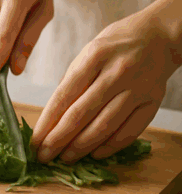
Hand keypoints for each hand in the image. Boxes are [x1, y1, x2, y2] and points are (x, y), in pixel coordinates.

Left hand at [31, 8, 181, 162]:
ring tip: (65, 158)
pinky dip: (110, 146)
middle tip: (44, 156)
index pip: (64, 96)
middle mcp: (116, 73)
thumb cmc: (115, 45)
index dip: (47, 122)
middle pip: (81, 114)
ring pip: (104, 126)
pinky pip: (130, 131)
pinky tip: (95, 154)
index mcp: (94, 56)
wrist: (159, 36)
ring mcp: (137, 89)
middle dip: (58, 139)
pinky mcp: (153, 102)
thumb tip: (52, 117)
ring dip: (81, 147)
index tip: (34, 141)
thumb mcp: (88, 52)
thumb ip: (72, 81)